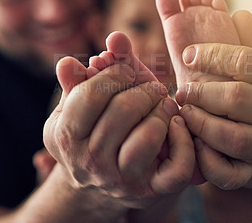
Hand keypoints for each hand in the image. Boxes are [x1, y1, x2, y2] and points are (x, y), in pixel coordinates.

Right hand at [43, 58, 194, 208]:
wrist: (99, 187)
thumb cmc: (92, 136)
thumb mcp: (78, 111)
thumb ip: (77, 82)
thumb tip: (67, 61)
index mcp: (67, 138)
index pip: (90, 95)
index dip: (113, 73)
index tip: (126, 71)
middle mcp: (92, 163)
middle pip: (123, 111)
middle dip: (143, 90)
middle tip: (152, 88)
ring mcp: (124, 180)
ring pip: (148, 138)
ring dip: (161, 111)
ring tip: (164, 103)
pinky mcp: (153, 190)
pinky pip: (178, 168)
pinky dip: (183, 141)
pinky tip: (177, 124)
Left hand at [175, 11, 251, 189]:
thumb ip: (249, 42)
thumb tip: (237, 12)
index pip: (243, 61)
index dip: (211, 55)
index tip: (187, 54)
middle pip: (236, 98)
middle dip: (202, 92)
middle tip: (181, 90)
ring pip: (233, 137)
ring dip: (201, 124)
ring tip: (184, 113)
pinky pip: (229, 174)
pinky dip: (207, 161)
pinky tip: (194, 145)